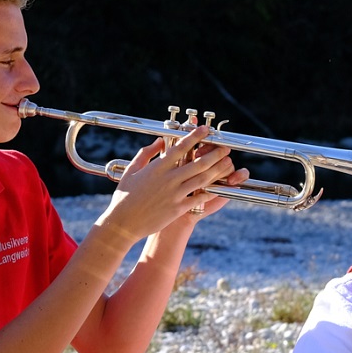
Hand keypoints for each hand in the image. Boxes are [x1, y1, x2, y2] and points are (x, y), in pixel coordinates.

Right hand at [95, 129, 239, 239]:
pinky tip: (221, 186)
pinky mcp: (178, 209)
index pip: (180, 147)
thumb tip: (159, 141)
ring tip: (228, 163)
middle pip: (198, 163)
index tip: (205, 129)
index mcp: (157, 167)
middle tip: (225, 147)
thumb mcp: (131, 170)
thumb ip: (145, 153)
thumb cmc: (124, 197)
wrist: (123, 223)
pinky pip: (199, 198)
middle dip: (214, 153)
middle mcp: (168, 179)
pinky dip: (211, 191)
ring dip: (218, 169)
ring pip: (202, 179)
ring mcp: (175, 194)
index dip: (195, 136)